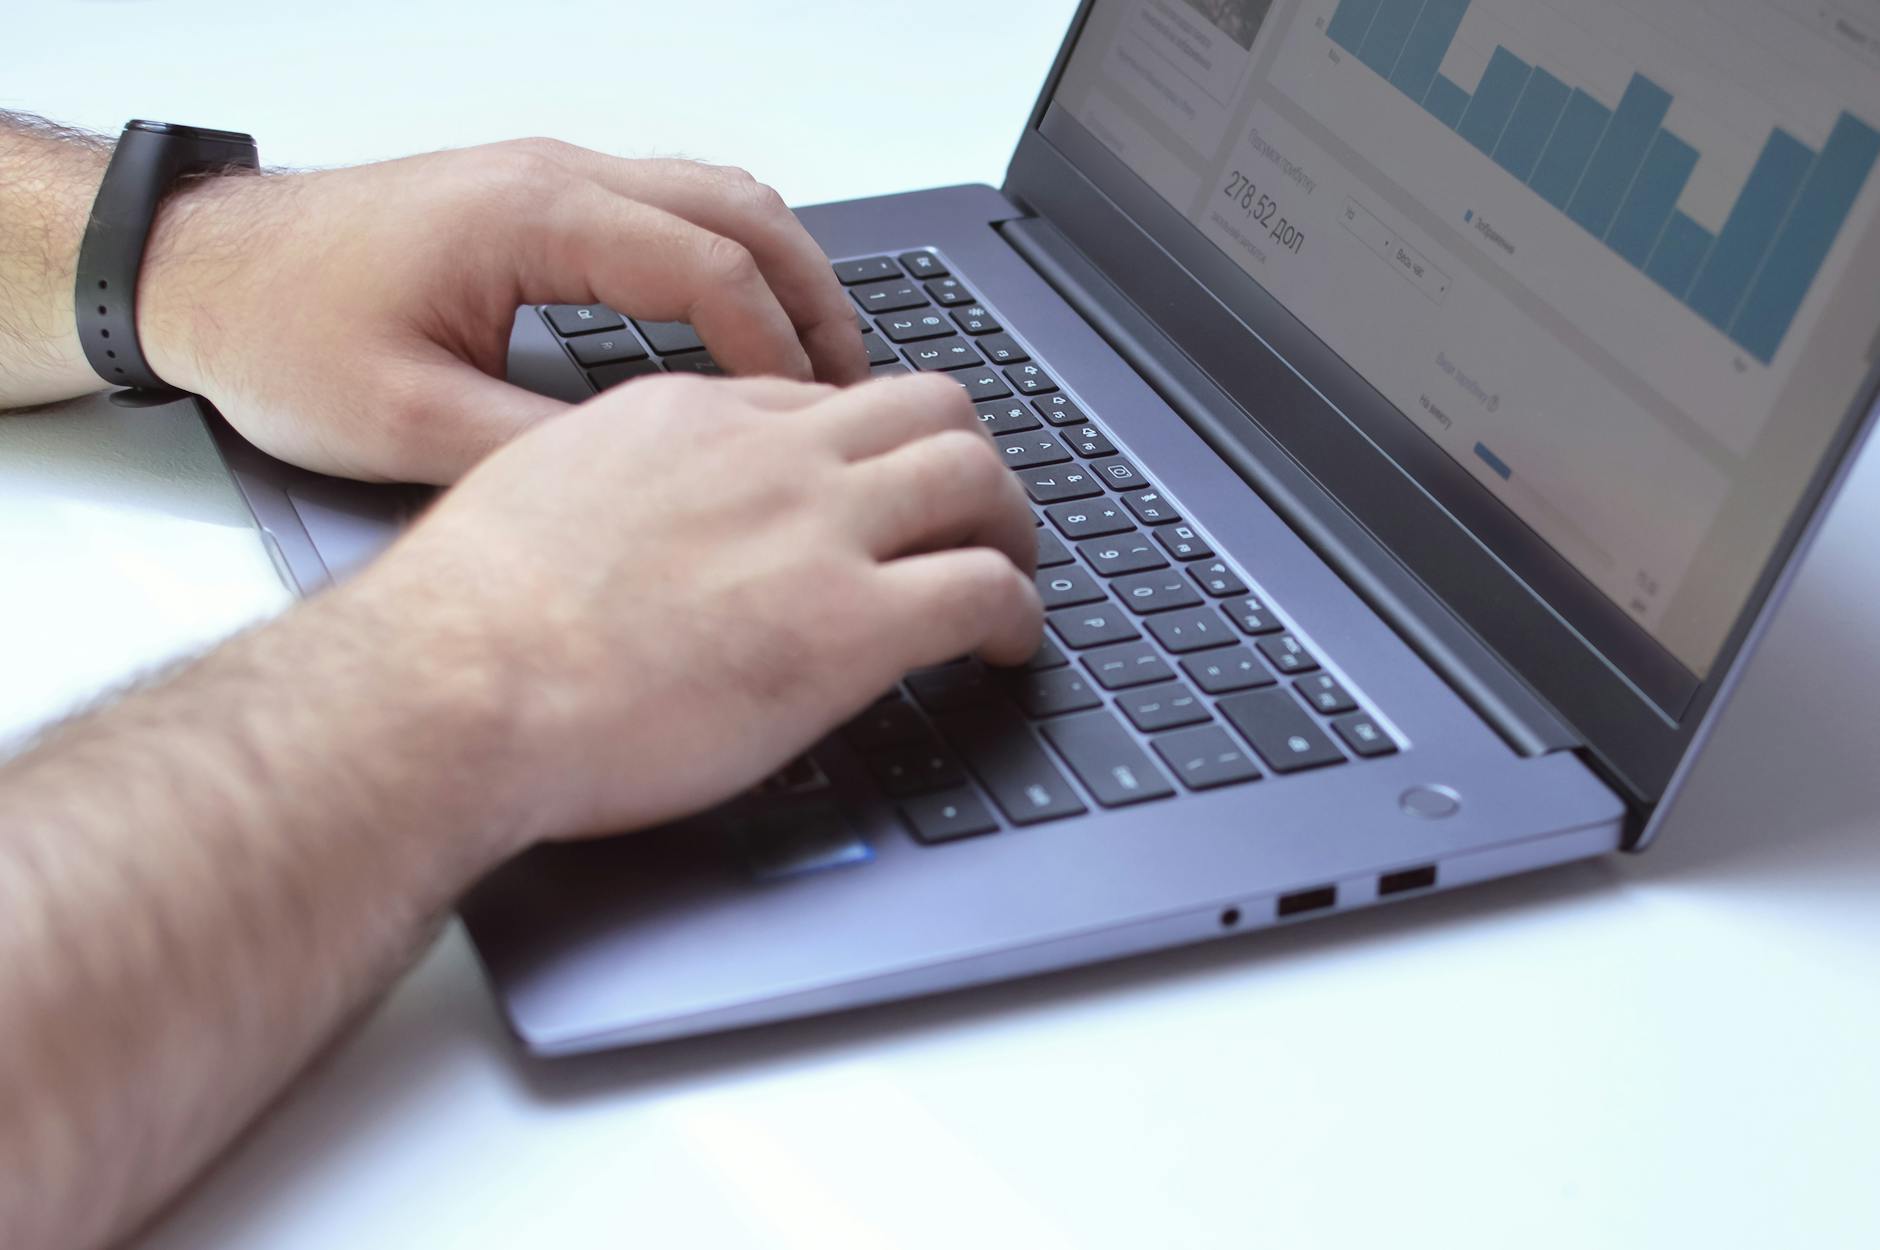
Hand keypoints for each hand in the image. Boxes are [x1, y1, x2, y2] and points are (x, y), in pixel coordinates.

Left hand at [137, 139, 869, 482]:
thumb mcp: (405, 421)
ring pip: (715, 195)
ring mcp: (547, 178)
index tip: (811, 418)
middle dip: (814, 296)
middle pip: (740, 208)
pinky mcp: (534, 199)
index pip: (707, 264)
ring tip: (819, 362)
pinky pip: (672, 207)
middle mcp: (553, 176)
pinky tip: (740, 328)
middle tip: (855, 385)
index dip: (777, 346)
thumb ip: (536, 450)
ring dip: (781, 271)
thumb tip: (645, 483)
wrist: (199, 272)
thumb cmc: (279, 331)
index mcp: (534, 216)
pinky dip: (731, 261)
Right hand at [341, 370, 1041, 844]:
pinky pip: (986, 588)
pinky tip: (1010, 647)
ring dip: (1010, 522)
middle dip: (964, 456)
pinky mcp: (850, 623)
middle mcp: (766, 455)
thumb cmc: (464, 623)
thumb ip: (612, 493)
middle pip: (924, 406)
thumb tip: (634, 530)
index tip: (871, 491)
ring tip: (1012, 570)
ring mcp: (816, 531)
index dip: (865, 448)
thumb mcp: (536, 500)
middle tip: (972, 512)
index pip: (818, 402)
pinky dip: (1020, 613)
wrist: (451, 688)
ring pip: (975, 473)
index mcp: (684, 416)